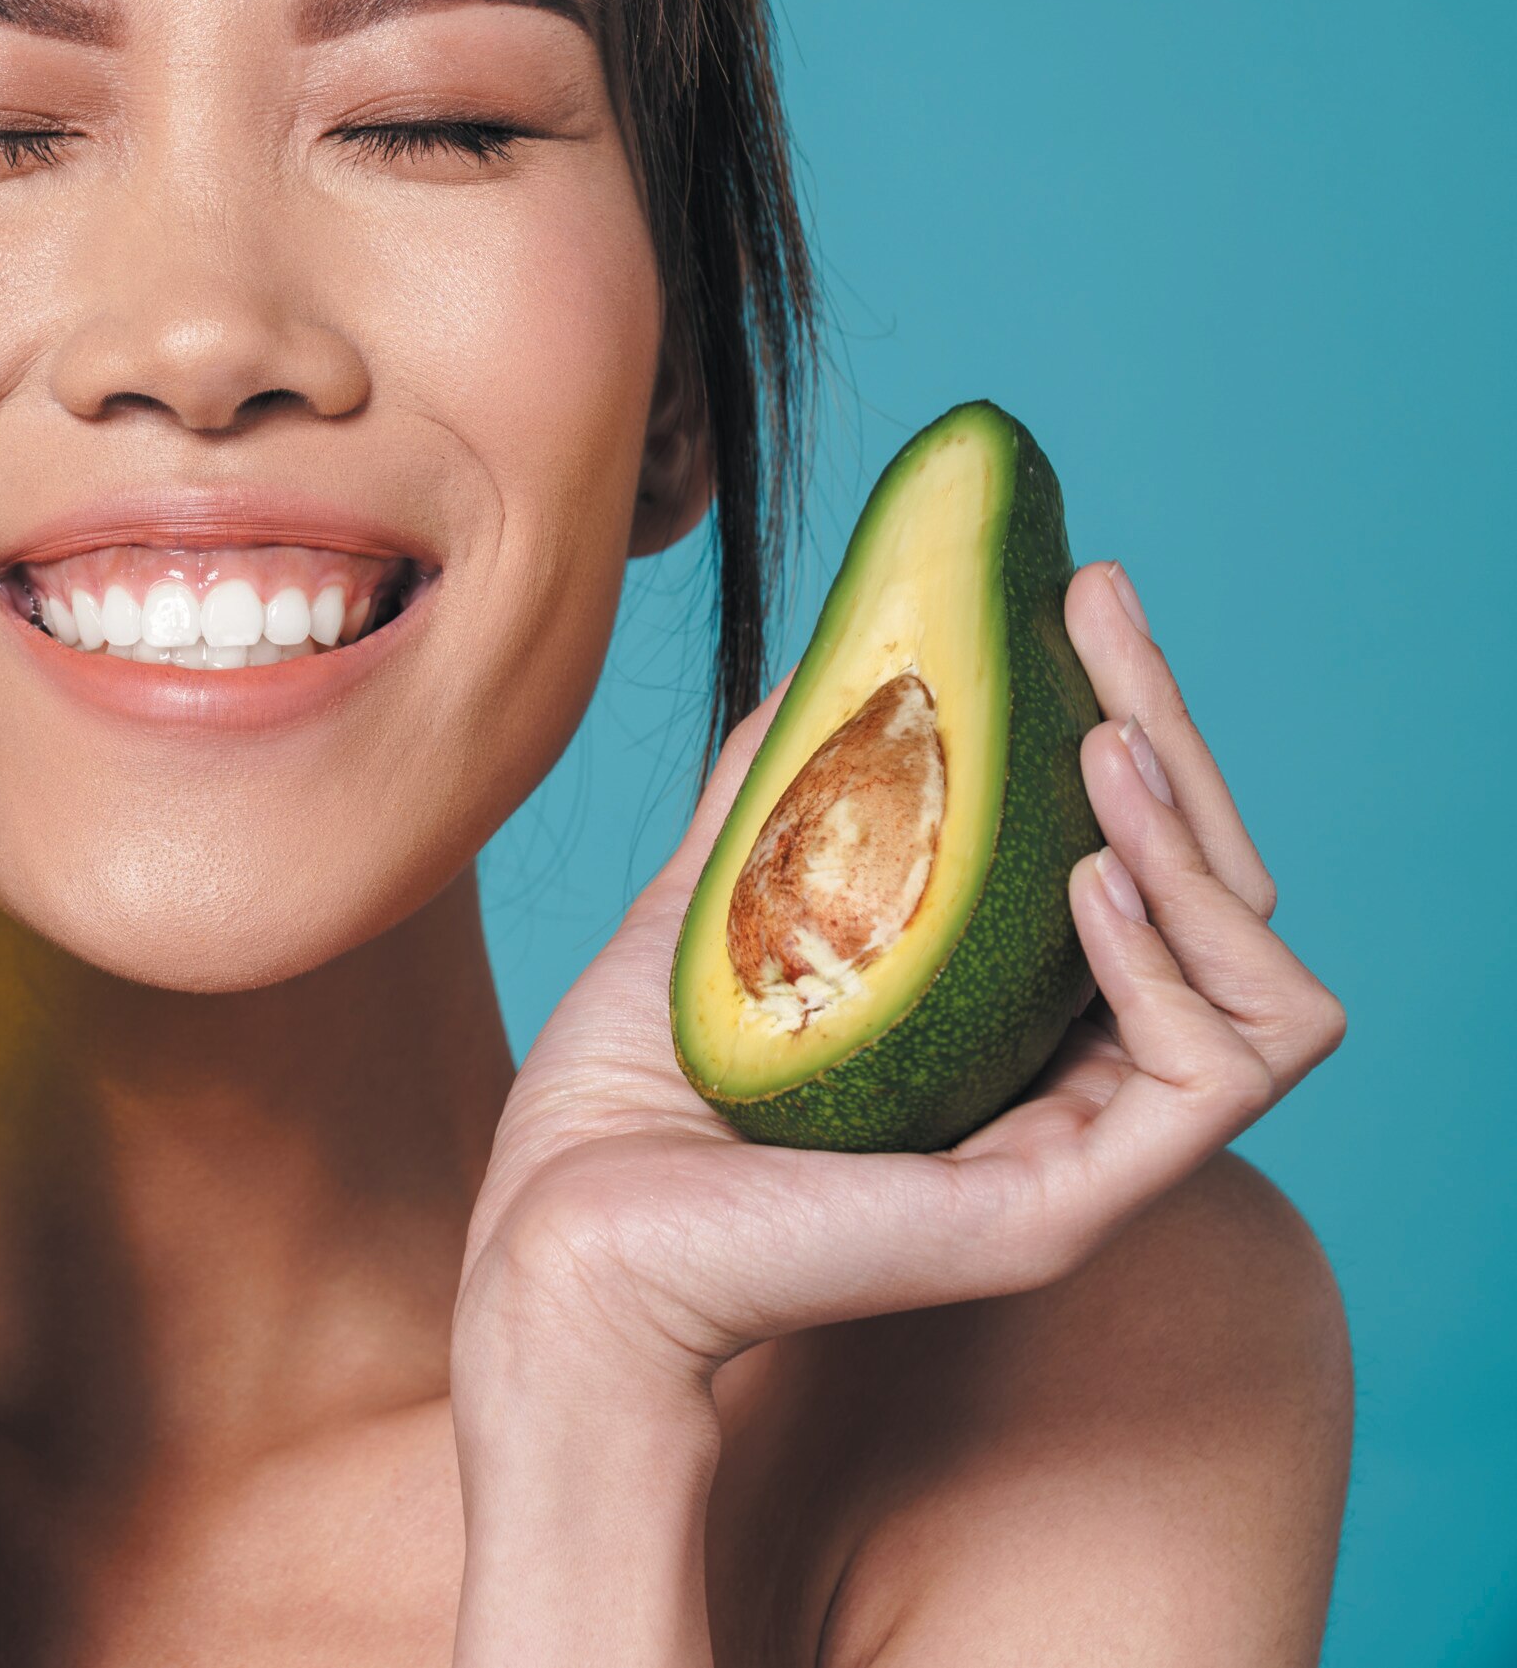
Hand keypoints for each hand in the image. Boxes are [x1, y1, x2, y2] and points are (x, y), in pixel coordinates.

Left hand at [457, 557, 1343, 1389]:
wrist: (555, 1229)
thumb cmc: (619, 1102)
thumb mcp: (719, 905)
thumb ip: (787, 798)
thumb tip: (829, 659)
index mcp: (1005, 1024)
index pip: (1139, 862)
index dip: (1129, 719)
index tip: (1077, 587)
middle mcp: (1064, 1089)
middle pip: (1215, 897)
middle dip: (1171, 734)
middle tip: (1100, 607)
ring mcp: (1078, 1157)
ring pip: (1262, 983)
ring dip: (1202, 845)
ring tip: (1102, 748)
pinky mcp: (1061, 1210)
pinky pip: (1212, 1077)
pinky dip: (1173, 963)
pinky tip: (1088, 882)